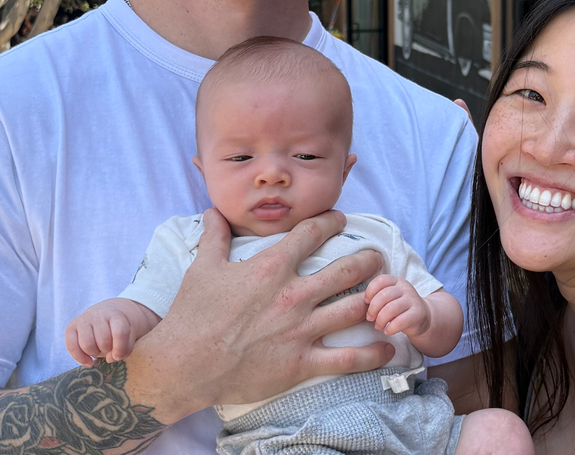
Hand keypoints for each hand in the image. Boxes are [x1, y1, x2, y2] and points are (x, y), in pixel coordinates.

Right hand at [65, 298, 158, 364]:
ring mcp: (84, 319)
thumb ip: (125, 347)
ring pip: (87, 344)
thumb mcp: (131, 333)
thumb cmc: (122, 326)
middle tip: (110, 349)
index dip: (121, 348)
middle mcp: (98, 314)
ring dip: (95, 353)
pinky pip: (70, 346)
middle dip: (108, 350)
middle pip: (103, 340)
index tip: (120, 355)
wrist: (110, 311)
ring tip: (100, 351)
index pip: (120, 332)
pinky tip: (88, 362)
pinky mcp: (71, 327)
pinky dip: (79, 358)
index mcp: (116, 314)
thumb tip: (109, 358)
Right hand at [123, 209, 392, 424]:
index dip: (331, 222)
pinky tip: (389, 348)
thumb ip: (214, 236)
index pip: (312, 234)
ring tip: (387, 293)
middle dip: (368, 260)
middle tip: (378, 257)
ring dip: (375, 299)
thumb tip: (213, 210)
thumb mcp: (202, 267)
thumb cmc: (192, 315)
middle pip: (346, 270)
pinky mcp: (302, 363)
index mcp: (272, 267)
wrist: (185, 364)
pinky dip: (373, 354)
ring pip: (354, 309)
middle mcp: (293, 295)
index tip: (340, 219)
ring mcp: (301, 330)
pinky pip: (347, 359)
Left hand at [364, 275, 430, 337]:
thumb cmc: (400, 308)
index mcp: (396, 281)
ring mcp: (413, 300)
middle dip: (373, 309)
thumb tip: (363, 305)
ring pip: (391, 309)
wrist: (423, 317)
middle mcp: (405, 288)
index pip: (380, 280)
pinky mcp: (418, 314)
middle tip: (370, 318)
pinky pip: (400, 321)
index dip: (370, 291)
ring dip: (380, 320)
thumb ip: (378, 297)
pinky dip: (390, 328)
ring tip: (378, 326)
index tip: (366, 303)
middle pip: (384, 295)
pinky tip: (388, 331)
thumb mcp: (390, 298)